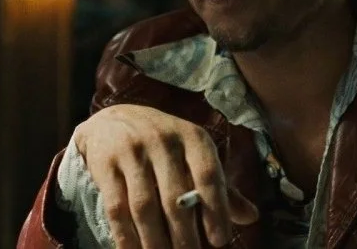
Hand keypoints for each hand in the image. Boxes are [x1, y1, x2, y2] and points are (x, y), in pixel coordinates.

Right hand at [73, 104, 258, 247]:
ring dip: (154, 240)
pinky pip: (117, 207)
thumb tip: (251, 216)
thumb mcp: (192, 153)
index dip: (216, 209)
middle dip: (184, 235)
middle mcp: (163, 140)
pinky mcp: (105, 163)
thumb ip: (217, 185)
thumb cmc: (162, 143)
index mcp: (192, 137)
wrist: (111, 120)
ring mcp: (132, 150)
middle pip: (175, 197)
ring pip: (145, 206)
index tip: (219, 240)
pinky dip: (126, 236)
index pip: (208, 174)